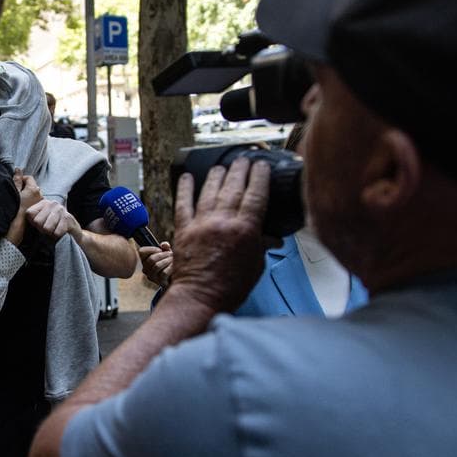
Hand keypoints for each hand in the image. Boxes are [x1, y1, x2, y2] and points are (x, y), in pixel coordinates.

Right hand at [7, 171, 42, 244]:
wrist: (17, 225)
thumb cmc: (14, 208)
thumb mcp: (14, 192)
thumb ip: (17, 180)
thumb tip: (18, 169)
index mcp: (33, 189)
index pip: (28, 178)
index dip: (21, 179)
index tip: (15, 185)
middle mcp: (40, 194)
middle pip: (32, 186)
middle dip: (25, 187)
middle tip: (16, 193)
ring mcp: (40, 202)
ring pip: (34, 194)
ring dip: (28, 194)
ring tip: (19, 200)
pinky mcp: (39, 210)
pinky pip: (35, 201)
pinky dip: (30, 201)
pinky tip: (23, 206)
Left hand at [26, 199, 81, 243]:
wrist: (73, 234)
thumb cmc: (54, 228)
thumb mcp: (42, 222)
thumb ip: (32, 219)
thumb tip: (19, 223)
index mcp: (43, 203)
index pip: (30, 214)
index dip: (33, 223)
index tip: (40, 225)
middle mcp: (52, 203)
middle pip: (37, 222)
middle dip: (42, 229)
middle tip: (49, 229)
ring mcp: (61, 210)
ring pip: (47, 228)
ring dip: (50, 233)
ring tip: (55, 230)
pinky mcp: (68, 218)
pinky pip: (56, 232)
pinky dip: (58, 236)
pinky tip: (62, 232)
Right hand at [138, 241, 173, 287]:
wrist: (175, 277)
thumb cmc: (169, 263)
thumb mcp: (167, 253)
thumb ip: (165, 247)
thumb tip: (164, 244)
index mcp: (144, 260)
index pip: (141, 251)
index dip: (151, 249)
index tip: (160, 250)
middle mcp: (145, 269)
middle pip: (151, 259)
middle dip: (163, 255)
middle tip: (171, 254)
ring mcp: (151, 276)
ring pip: (157, 266)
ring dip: (167, 261)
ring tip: (174, 259)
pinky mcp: (159, 282)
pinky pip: (164, 273)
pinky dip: (170, 268)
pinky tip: (174, 266)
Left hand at [167, 158, 270, 312]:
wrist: (200, 297)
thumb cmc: (231, 286)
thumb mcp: (256, 265)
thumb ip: (263, 245)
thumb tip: (273, 237)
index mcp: (245, 230)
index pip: (255, 195)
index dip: (258, 176)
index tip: (261, 165)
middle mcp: (223, 222)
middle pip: (232, 188)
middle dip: (239, 170)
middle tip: (243, 159)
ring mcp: (201, 224)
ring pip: (209, 192)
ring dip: (216, 175)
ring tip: (221, 166)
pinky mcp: (183, 229)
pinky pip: (183, 204)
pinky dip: (184, 189)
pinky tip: (186, 177)